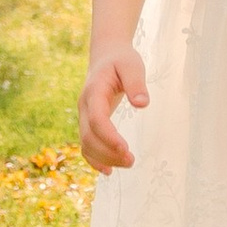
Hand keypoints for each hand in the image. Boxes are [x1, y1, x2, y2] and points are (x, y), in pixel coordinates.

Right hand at [79, 44, 148, 170]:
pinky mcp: (89, 122)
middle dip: (108, 152)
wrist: (106, 56)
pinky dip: (95, 159)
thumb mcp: (132, 65)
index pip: (97, 118)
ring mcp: (84, 115)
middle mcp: (85, 106)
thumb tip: (142, 104)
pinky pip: (86, 144)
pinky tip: (109, 170)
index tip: (126, 148)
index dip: (109, 136)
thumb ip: (136, 83)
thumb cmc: (121, 60)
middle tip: (131, 161)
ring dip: (104, 158)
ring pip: (86, 143)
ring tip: (129, 163)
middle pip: (89, 136)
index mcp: (94, 91)